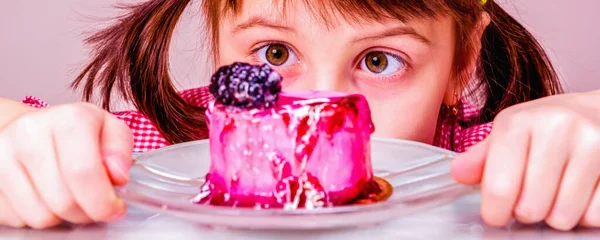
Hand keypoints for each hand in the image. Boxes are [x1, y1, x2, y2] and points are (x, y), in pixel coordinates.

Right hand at [0, 102, 132, 228]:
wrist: (32, 129)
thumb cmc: (77, 133)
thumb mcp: (110, 131)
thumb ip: (120, 151)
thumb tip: (117, 176)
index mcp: (69, 119)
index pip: (84, 173)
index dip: (103, 202)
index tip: (114, 209)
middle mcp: (30, 132)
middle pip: (64, 201)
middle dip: (85, 213)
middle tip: (92, 206)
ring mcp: (3, 154)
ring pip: (40, 216)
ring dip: (60, 217)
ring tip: (68, 197)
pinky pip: (18, 219)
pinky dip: (35, 216)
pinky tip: (44, 197)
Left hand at [451, 91, 599, 230]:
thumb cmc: (548, 127)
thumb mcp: (511, 132)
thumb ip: (483, 157)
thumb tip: (459, 174)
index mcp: (518, 121)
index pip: (498, 188)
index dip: (494, 212)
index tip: (496, 214)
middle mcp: (556, 127)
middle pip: (530, 208)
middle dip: (528, 212)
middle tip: (532, 197)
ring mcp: (593, 143)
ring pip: (563, 216)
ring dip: (558, 215)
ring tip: (558, 192)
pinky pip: (595, 215)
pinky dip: (587, 214)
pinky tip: (583, 192)